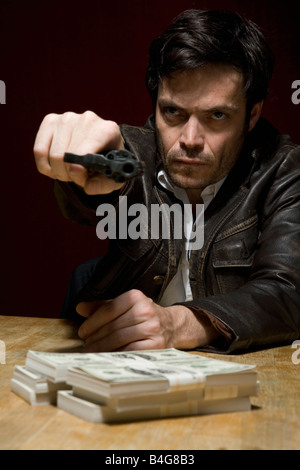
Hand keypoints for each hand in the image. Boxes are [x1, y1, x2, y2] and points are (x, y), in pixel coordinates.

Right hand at [33, 111, 124, 194]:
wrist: (102, 144)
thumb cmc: (107, 160)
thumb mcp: (113, 176)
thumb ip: (105, 185)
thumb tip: (89, 187)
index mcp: (106, 131)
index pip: (81, 156)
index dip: (78, 175)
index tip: (84, 179)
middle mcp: (87, 120)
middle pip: (63, 158)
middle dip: (68, 175)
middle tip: (76, 176)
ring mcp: (67, 118)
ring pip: (52, 156)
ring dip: (58, 171)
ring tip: (69, 170)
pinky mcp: (51, 120)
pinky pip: (39, 150)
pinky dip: (45, 165)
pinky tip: (56, 166)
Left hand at [76, 289, 219, 351]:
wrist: (172, 325)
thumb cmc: (143, 316)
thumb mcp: (125, 305)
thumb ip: (102, 306)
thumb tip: (80, 308)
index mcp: (136, 297)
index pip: (108, 309)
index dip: (92, 322)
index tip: (82, 332)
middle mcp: (145, 310)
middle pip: (112, 326)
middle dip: (95, 338)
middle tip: (85, 346)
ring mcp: (152, 328)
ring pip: (119, 339)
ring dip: (102, 348)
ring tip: (92, 352)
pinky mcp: (156, 344)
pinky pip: (130, 351)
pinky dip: (116, 355)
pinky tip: (107, 357)